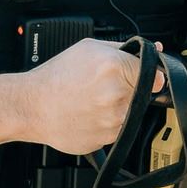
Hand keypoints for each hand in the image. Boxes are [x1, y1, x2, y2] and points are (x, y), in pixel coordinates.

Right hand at [19, 38, 163, 154]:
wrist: (31, 107)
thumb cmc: (55, 77)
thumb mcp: (88, 48)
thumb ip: (124, 49)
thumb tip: (155, 49)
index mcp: (114, 67)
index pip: (154, 73)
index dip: (143, 74)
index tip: (134, 76)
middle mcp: (117, 94)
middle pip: (143, 93)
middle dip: (128, 89)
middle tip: (101, 87)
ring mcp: (113, 120)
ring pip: (131, 113)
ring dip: (118, 107)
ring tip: (91, 101)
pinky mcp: (108, 139)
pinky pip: (118, 129)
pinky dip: (107, 122)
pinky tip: (88, 114)